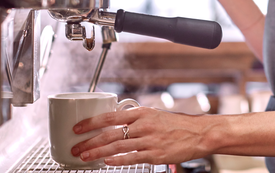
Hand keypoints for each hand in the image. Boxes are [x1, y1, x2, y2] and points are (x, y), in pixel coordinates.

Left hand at [71, 106, 209, 164]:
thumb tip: (115, 122)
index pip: (109, 116)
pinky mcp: (155, 155)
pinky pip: (132, 158)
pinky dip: (118, 160)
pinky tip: (107, 162)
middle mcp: (143, 125)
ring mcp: (149, 140)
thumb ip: (135, 119)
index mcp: (141, 113)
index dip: (91, 123)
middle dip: (89, 141)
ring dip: (97, 152)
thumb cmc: (177, 124)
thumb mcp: (154, 114)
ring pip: (117, 146)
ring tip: (84, 156)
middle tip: (75, 147)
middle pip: (109, 133)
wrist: (199, 133)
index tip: (77, 128)